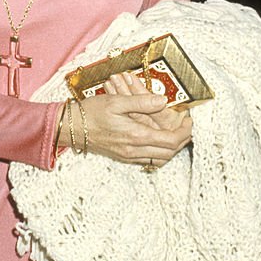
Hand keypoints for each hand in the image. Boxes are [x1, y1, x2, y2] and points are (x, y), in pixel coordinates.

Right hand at [58, 75, 191, 167]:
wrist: (70, 128)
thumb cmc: (90, 112)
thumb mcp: (116, 101)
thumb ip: (141, 101)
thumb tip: (163, 101)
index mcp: (136, 135)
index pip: (171, 140)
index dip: (185, 132)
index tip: (189, 120)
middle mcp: (134, 150)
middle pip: (169, 153)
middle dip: (182, 141)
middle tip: (186, 127)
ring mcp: (128, 156)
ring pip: (159, 159)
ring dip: (171, 148)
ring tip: (174, 133)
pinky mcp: (122, 157)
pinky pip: (148, 160)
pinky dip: (158, 152)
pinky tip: (156, 140)